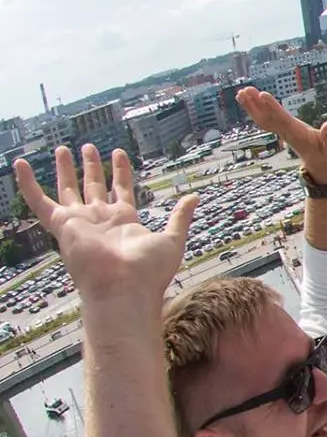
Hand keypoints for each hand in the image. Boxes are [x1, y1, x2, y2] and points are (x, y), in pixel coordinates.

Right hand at [15, 146, 196, 309]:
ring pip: (68, 190)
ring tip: (64, 148)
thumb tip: (194, 196)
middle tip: (88, 148)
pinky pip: (38, 201)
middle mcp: (100, 221)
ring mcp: (80, 223)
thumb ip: (180, 216)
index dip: (121, 172)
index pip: (121, 190)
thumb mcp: (172, 238)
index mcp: (124, 222)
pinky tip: (21, 164)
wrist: (124, 288)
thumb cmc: (149, 271)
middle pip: (93, 188)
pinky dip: (27, 183)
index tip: (119, 154)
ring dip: (66, 169)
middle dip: (92, 167)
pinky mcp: (61, 225)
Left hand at [238, 87, 326, 181]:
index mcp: (297, 133)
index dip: (272, 107)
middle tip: (245, 90)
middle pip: (267, 118)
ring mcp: (282, 131)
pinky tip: (250, 101)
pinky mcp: (282, 130)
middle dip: (256, 105)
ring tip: (242, 92)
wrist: (320, 166)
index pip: (282, 118)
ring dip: (252, 106)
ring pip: (262, 119)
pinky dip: (256, 110)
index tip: (262, 95)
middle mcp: (286, 132)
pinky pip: (265, 120)